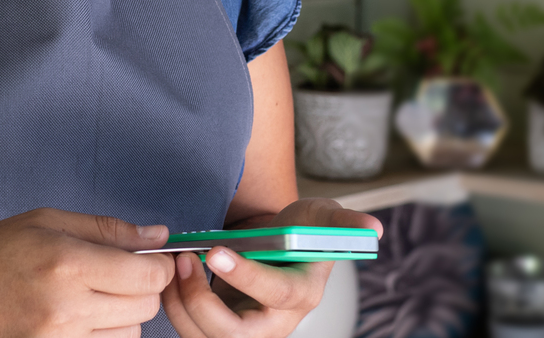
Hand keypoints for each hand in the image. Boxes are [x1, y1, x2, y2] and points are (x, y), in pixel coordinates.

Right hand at [0, 208, 176, 337]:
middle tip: (118, 273)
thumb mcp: (44, 223)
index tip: (150, 259)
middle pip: (145, 307)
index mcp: (67, 264)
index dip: (159, 265)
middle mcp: (67, 308)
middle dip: (143, 288)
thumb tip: (158, 236)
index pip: (148, 276)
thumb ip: (106, 230)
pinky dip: (104, 333)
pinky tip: (81, 316)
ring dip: (124, 315)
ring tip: (92, 295)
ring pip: (131, 334)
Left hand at [160, 198, 382, 337]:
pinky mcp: (223, 330)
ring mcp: (248, 330)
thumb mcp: (324, 217)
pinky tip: (170, 276)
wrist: (281, 247)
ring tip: (173, 263)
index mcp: (303, 294)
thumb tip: (373, 228)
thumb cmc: (304, 231)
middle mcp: (276, 322)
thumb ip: (345, 221)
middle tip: (184, 260)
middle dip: (202, 303)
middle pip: (235, 334)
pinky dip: (175, 307)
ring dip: (181, 305)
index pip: (277, 294)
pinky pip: (194, 331)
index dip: (247, 276)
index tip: (216, 251)